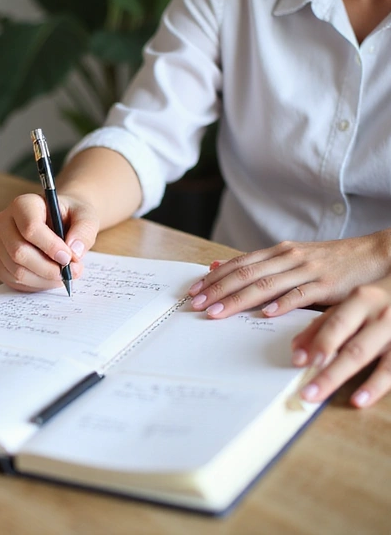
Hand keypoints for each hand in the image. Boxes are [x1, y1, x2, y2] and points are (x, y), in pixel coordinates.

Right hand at [0, 192, 98, 291]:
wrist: (59, 221)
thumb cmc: (70, 216)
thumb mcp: (85, 216)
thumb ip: (84, 231)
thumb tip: (74, 251)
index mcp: (23, 204)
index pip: (30, 228)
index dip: (50, 247)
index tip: (68, 258)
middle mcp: (4, 222)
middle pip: (19, 252)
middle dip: (48, 268)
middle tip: (71, 272)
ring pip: (17, 270)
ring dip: (44, 279)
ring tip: (64, 275)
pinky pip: (14, 281)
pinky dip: (36, 284)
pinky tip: (51, 278)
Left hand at [188, 232, 390, 318]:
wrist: (374, 255)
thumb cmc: (329, 262)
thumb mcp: (290, 258)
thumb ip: (257, 264)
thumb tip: (216, 265)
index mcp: (278, 253)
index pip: (238, 265)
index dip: (214, 279)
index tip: (193, 292)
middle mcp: (288, 258)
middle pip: (245, 275)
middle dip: (217, 290)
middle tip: (196, 305)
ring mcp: (307, 270)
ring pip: (266, 285)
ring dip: (239, 300)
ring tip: (218, 313)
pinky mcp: (326, 284)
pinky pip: (301, 295)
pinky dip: (282, 303)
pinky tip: (265, 314)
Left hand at [292, 276, 390, 407]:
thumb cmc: (374, 303)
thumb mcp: (348, 305)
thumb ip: (321, 326)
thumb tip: (296, 352)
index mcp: (361, 300)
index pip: (336, 325)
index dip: (320, 345)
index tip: (300, 363)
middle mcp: (382, 316)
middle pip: (355, 350)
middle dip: (330, 374)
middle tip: (308, 393)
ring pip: (379, 364)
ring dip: (355, 385)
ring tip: (336, 400)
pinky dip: (377, 387)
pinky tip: (361, 400)